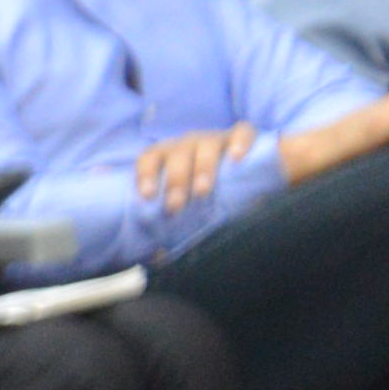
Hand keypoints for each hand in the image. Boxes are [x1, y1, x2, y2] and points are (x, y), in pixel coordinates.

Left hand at [130, 123, 269, 212]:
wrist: (243, 172)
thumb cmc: (202, 192)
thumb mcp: (184, 202)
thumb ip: (171, 220)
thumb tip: (158, 256)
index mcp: (168, 155)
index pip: (150, 157)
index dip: (145, 174)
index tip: (146, 196)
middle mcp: (189, 143)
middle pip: (177, 154)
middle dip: (174, 181)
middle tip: (175, 206)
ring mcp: (215, 138)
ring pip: (206, 145)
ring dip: (202, 168)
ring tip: (202, 191)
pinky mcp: (243, 137)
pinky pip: (242, 133)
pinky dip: (239, 142)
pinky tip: (236, 158)